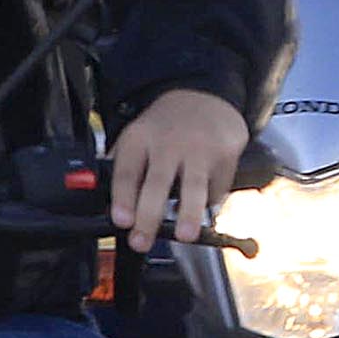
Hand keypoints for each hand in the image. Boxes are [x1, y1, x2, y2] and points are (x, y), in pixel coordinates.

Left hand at [110, 89, 248, 253]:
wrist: (206, 95)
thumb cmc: (167, 127)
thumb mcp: (138, 137)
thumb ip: (125, 170)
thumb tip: (113, 211)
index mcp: (140, 138)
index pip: (127, 171)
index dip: (122, 198)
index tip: (121, 220)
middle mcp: (169, 142)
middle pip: (157, 182)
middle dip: (148, 216)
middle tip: (142, 241)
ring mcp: (199, 148)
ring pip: (193, 186)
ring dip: (188, 213)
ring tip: (185, 236)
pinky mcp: (225, 154)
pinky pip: (217, 188)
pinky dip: (209, 204)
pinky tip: (202, 206)